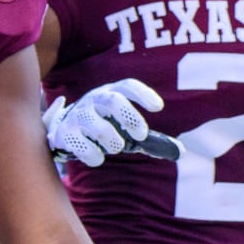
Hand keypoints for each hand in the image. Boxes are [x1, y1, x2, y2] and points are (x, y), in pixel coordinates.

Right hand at [44, 78, 165, 166]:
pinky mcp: (64, 133)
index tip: (158, 108)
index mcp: (110, 94)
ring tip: (115, 146)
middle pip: (111, 99)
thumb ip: (151, 141)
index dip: (143, 94)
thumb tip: (180, 152)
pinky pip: (79, 144)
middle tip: (141, 134)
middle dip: (129, 116)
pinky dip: (92, 155)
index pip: (127, 86)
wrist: (64, 130)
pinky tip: (96, 157)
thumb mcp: (126, 128)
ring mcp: (77, 116)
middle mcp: (93, 100)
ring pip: (95, 124)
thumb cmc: (104, 128)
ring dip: (111, 139)